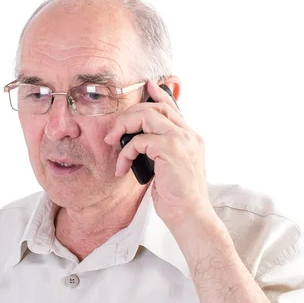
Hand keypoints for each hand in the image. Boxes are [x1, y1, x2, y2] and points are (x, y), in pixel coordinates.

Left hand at [104, 80, 214, 233]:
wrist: (190, 215)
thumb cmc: (178, 197)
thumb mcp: (169, 168)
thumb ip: (160, 150)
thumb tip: (139, 141)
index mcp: (191, 138)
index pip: (174, 108)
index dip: (160, 94)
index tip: (148, 86)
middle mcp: (189, 135)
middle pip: (156, 107)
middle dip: (130, 114)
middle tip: (113, 131)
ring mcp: (182, 141)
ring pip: (147, 116)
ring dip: (124, 127)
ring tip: (112, 142)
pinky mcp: (171, 150)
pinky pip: (140, 140)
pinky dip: (126, 152)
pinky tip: (123, 167)